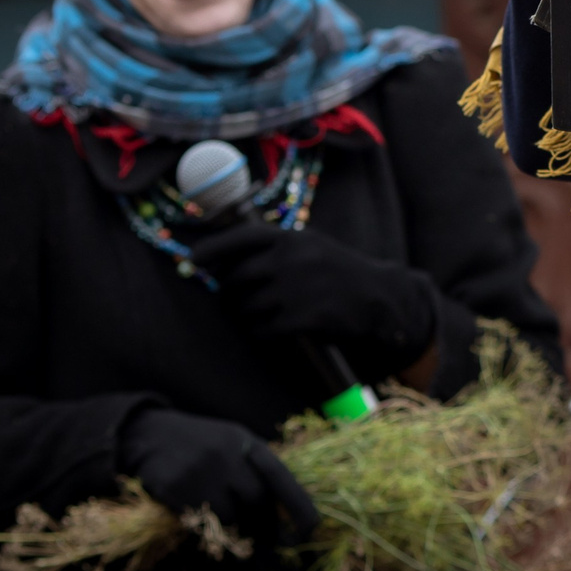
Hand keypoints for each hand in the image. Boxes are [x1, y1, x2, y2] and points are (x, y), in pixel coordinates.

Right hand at [117, 407, 315, 540]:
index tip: (310, 531)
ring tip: (222, 513)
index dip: (298, 505)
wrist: (150, 435)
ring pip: (229, 516)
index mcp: (246, 442)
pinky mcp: (174, 487)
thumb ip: (260, 472)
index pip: (281, 476)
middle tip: (268, 544)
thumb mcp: (235, 445)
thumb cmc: (203, 446)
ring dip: (231, 524)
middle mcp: (225, 453)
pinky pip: (200, 520)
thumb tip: (289, 515)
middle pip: (257, 501)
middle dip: (264, 526)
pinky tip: (198, 509)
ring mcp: (199, 470)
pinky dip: (206, 522)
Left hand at [190, 222, 442, 374]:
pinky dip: (261, 333)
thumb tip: (222, 264)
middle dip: (228, 294)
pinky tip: (271, 331)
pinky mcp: (302, 318)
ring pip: (246, 308)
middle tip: (231, 302)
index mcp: (292, 238)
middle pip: (236, 279)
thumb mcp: (310, 247)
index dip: (212, 248)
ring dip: (245, 317)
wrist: (379, 298)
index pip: (241, 238)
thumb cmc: (338, 272)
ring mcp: (296, 289)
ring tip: (257, 318)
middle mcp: (291, 259)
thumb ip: (273, 250)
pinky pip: (263, 330)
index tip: (191, 259)